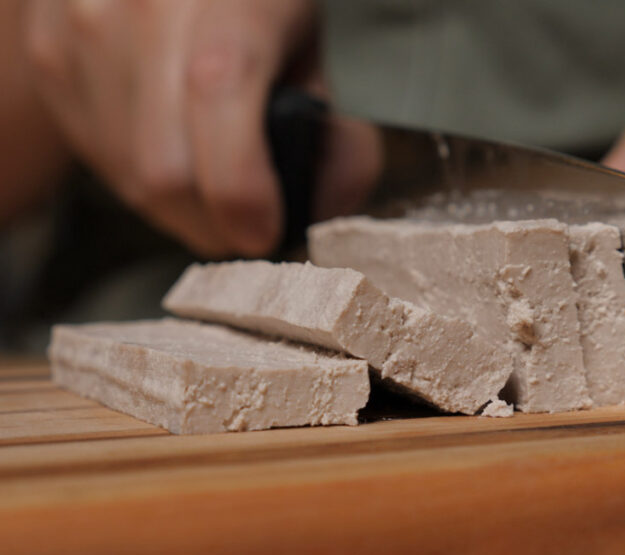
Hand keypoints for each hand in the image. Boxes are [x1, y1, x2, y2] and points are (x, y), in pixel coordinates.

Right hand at [22, 0, 316, 256]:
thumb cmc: (260, 9)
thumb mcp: (323, 55)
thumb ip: (342, 140)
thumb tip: (319, 214)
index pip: (218, 95)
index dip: (242, 188)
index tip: (265, 230)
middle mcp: (141, 3)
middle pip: (162, 167)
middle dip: (214, 222)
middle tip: (247, 223)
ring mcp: (82, 26)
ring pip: (126, 174)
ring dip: (179, 205)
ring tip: (214, 178)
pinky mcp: (49, 54)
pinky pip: (97, 155)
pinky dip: (140, 175)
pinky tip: (174, 146)